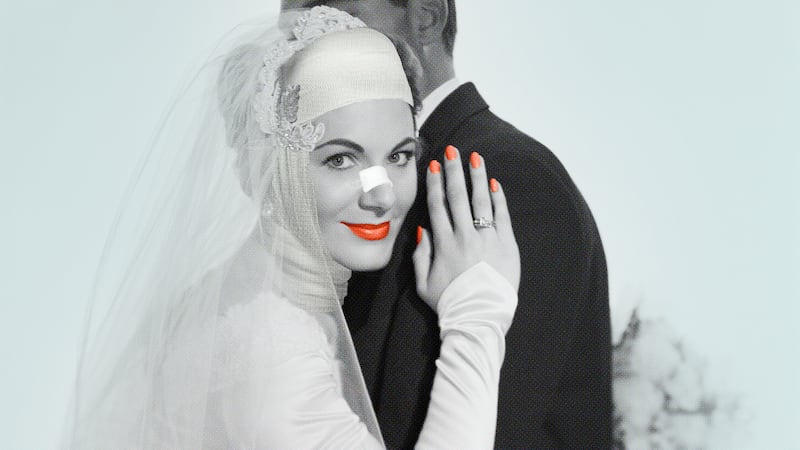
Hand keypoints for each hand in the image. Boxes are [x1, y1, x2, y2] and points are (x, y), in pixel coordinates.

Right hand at [413, 146, 520, 309]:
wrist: (479, 317)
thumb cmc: (450, 303)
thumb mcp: (423, 283)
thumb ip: (420, 256)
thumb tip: (423, 229)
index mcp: (443, 243)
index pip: (437, 206)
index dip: (435, 184)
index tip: (435, 166)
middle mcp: (464, 235)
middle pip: (457, 196)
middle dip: (454, 171)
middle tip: (452, 151)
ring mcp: (486, 238)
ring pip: (480, 200)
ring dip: (477, 177)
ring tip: (475, 158)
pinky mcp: (506, 244)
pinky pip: (501, 215)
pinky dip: (498, 198)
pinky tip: (494, 184)